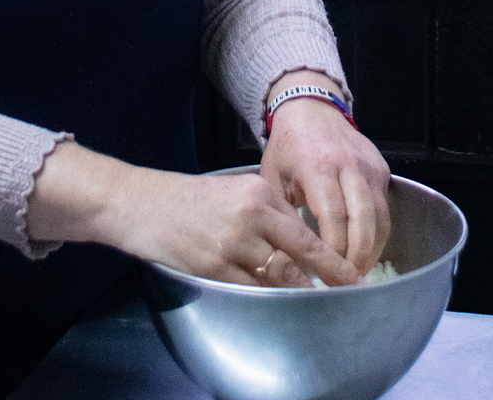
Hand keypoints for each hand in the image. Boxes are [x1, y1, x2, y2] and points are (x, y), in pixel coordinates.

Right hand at [27, 141, 360, 286]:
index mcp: (257, 191)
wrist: (140, 202)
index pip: (305, 229)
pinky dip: (268, 298)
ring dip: (300, 291)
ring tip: (315, 300)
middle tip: (350, 291)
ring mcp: (232, 241)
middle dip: (328, 277)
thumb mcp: (231, 192)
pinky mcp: (214, 265)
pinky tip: (276, 300)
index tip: (352, 274)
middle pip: (302, 253)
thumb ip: (265, 212)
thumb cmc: (185, 199)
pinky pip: (253, 289)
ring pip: (281, 275)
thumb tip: (300, 245)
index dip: (332, 257)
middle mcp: (250, 214)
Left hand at [260, 71, 390, 275]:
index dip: (333, 249)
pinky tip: (365, 249)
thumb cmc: (287, 146)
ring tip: (357, 271)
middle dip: (357, 256)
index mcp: (317, 166)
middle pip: (363, 220)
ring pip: (381, 217)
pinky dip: (378, 232)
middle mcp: (348, 165)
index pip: (333, 216)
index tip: (325, 272)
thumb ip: (281, 210)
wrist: (310, 108)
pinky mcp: (382, 169)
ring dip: (372, 249)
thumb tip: (288, 253)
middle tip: (347, 280)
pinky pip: (385, 208)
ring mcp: (369, 166)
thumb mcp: (272, 175)